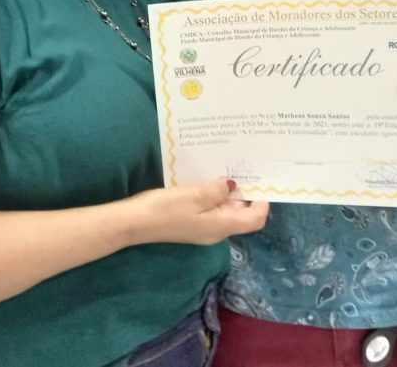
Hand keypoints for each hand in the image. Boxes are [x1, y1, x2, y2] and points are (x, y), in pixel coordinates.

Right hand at [129, 178, 269, 245]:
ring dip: (228, 191)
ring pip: (226, 209)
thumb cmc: (166, 209)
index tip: (260, 179)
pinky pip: (211, 208)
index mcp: (222, 226)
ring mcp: (204, 227)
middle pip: (242, 213)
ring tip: (226, 168)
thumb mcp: (196, 194)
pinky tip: (208, 178)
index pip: (255, 219)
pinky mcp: (192, 222)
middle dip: (244, 192)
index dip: (262, 201)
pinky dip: (214, 194)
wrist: (134, 222)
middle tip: (243, 166)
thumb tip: (232, 186)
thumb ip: (218, 190)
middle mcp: (217, 230)